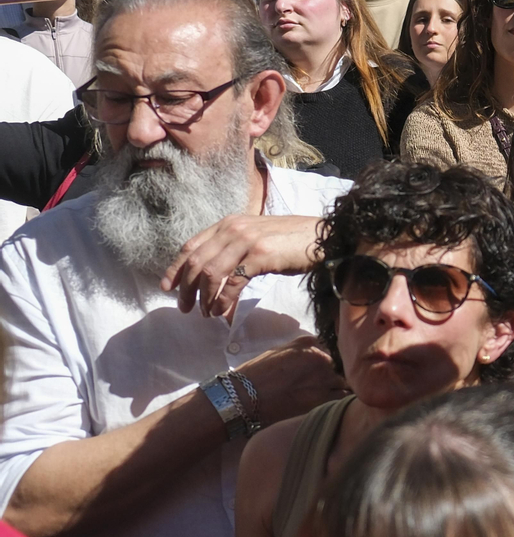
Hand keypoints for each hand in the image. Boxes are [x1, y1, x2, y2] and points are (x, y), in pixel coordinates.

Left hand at [162, 214, 323, 319]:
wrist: (322, 237)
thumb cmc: (292, 241)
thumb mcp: (256, 237)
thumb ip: (234, 248)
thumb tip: (214, 273)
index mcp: (228, 223)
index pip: (191, 246)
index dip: (175, 269)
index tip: (168, 288)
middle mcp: (233, 229)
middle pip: (197, 261)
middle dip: (186, 289)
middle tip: (185, 308)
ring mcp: (247, 241)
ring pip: (211, 273)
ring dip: (204, 298)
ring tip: (206, 313)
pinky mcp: (260, 256)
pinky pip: (233, 283)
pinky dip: (223, 300)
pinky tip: (222, 311)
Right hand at [232, 338, 346, 425]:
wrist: (244, 397)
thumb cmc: (258, 373)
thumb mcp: (280, 350)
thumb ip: (304, 345)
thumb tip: (320, 343)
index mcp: (312, 346)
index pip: (332, 350)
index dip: (328, 361)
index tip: (320, 369)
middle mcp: (322, 361)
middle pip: (339, 367)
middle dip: (333, 374)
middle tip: (318, 384)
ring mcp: (324, 381)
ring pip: (344, 382)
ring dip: (338, 387)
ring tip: (324, 394)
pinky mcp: (323, 401)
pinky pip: (343, 398)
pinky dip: (339, 400)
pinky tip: (328, 403)